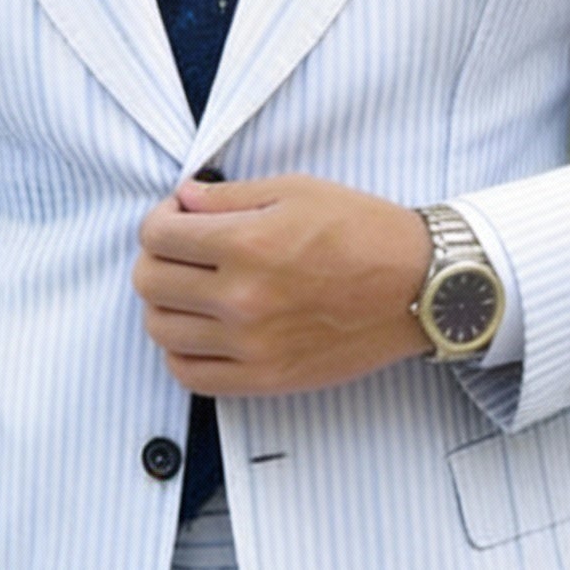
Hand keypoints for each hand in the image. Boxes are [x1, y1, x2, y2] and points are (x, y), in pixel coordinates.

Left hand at [134, 173, 432, 396]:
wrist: (419, 287)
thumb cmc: (364, 232)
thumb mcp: (296, 190)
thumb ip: (229, 197)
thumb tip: (182, 200)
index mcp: (247, 245)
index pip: (158, 236)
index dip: (159, 220)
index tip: (178, 218)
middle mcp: (242, 299)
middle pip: (150, 283)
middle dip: (156, 258)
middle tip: (182, 250)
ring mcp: (252, 345)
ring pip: (161, 330)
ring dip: (164, 304)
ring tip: (191, 290)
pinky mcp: (266, 379)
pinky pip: (190, 374)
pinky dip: (181, 351)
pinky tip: (200, 330)